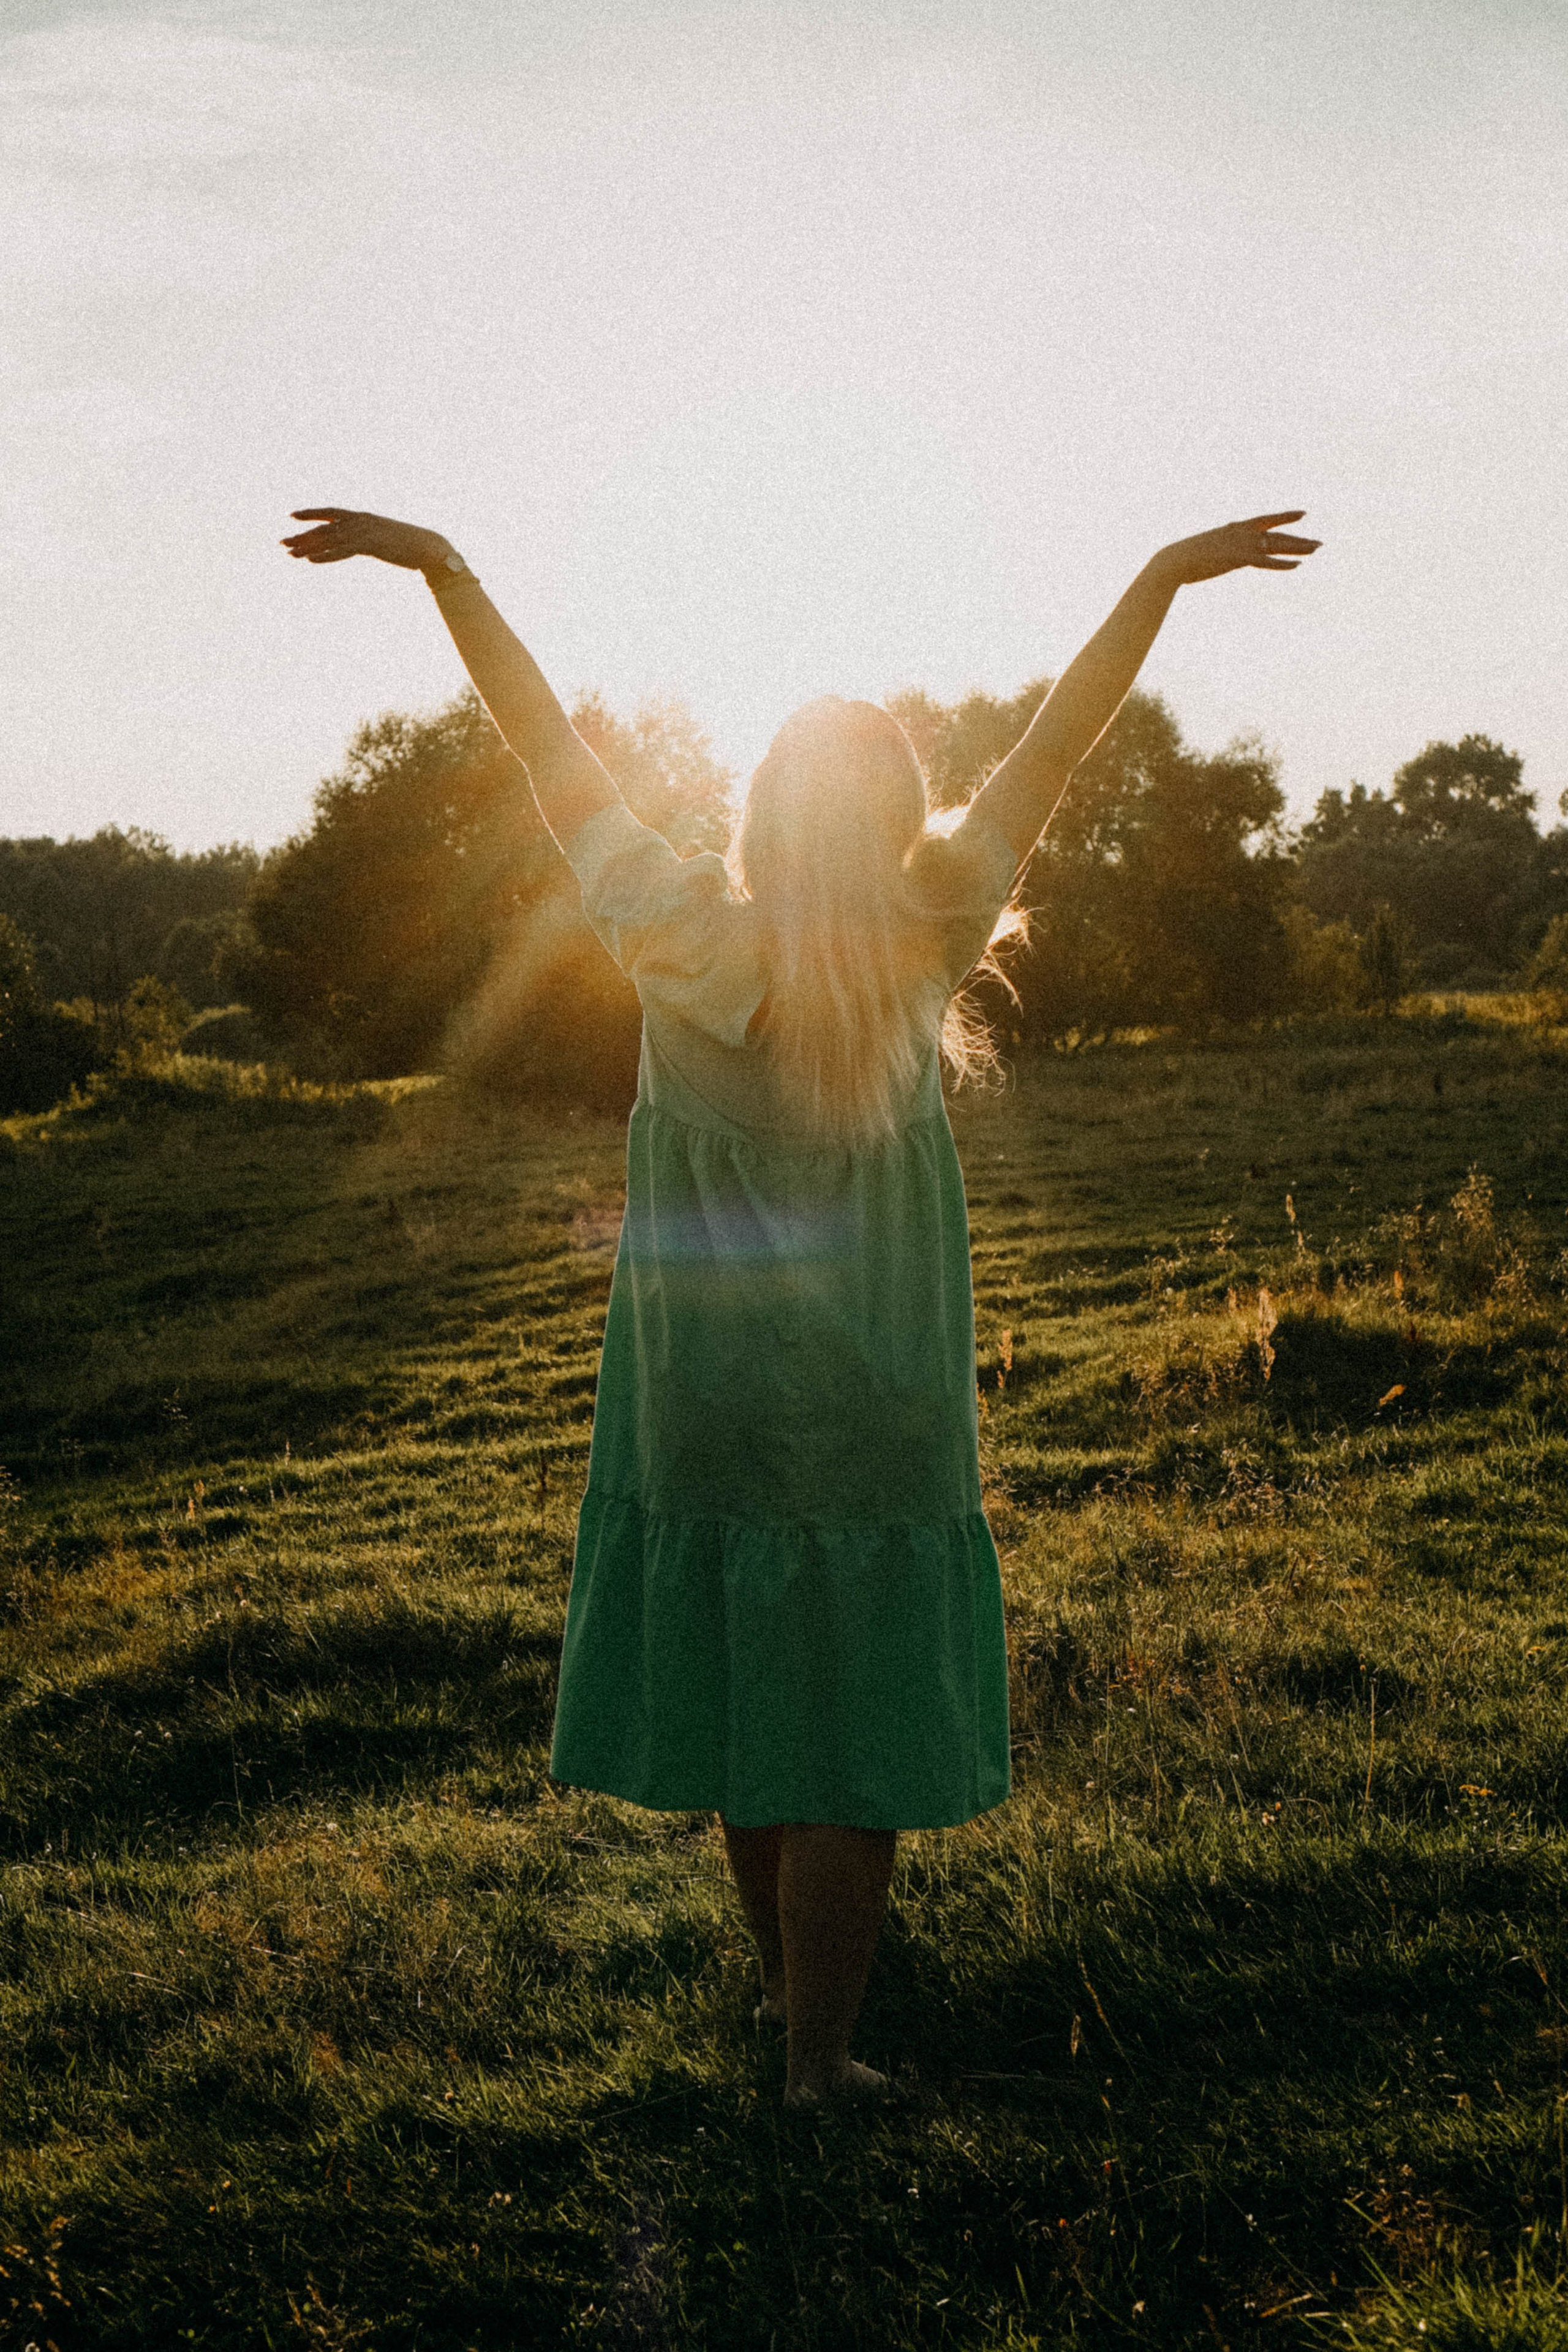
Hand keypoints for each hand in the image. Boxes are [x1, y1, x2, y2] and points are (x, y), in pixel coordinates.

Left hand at [280, 508, 452, 570]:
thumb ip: (370, 537)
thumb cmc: (410, 544)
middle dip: (302, 535)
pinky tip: (311, 560)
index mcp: (363, 516)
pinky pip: (341, 551)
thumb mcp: (385, 536)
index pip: (330, 512)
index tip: (292, 516)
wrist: (429, 547)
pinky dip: (325, 555)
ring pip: (329, 539)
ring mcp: (364, 532)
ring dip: (307, 547)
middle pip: (324, 527)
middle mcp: (360, 521)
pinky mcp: (369, 545)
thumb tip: (362, 542)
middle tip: (282, 542)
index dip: (310, 513)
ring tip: (290, 553)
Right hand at [1153, 511, 1320, 586]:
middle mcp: (1243, 533)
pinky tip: (1297, 565)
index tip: (1303, 514)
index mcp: (1235, 528)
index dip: (1286, 517)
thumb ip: (1221, 549)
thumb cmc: (1185, 558)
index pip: (1267, 520)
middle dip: (1300, 539)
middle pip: (1278, 536)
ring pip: (1277, 545)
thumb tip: (1223, 555)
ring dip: (1298, 548)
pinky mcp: (1239, 558)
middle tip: (1319, 543)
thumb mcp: (1208, 549)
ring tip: (1317, 549)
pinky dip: (1282, 564)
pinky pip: (1266, 562)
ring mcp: (1242, 544)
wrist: (1174, 561)